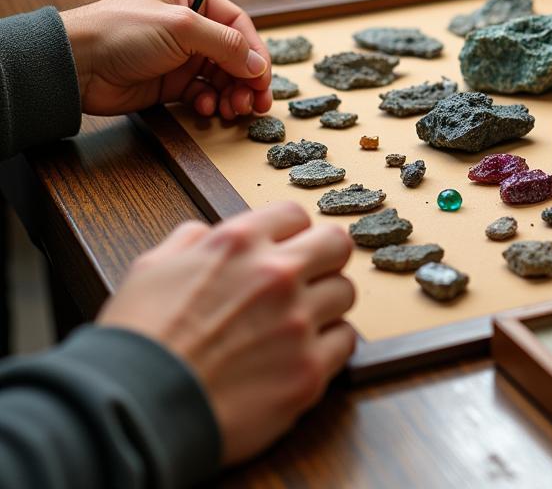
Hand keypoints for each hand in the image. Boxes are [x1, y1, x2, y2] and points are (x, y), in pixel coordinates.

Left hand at [61, 0, 272, 119]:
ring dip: (232, 94)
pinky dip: (211, 102)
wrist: (74, 65)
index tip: (263, 78)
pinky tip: (207, 108)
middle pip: (235, 54)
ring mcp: (180, 54)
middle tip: (256, 102)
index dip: (255, 52)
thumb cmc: (118, 31)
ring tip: (233, 109)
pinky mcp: (170, 82)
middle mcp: (190, 24)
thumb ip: (225, 44)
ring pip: (222, 76)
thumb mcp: (181, 27)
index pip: (239, 25)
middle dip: (247, 79)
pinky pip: (203, 92)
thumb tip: (257, 65)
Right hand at [99, 202, 355, 465]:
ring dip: (326, 304)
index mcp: (239, 243)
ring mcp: (297, 322)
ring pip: (345, 293)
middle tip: (310, 277)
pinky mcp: (308, 371)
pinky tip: (304, 353)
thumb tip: (204, 234)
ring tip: (300, 322)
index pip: (295, 213)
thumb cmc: (136, 341)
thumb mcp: (151, 268)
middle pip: (336, 244)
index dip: (290, 231)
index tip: (286, 248)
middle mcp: (276, 275)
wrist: (133, 411)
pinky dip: (330, 345)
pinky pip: (346, 342)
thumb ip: (188, 241)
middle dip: (324, 257)